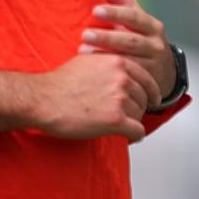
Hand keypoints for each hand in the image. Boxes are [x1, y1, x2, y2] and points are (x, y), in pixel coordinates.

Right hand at [0, 53, 156, 140]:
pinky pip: (137, 130)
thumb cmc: (59, 83)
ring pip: (140, 114)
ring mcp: (120, 98)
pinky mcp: (115, 119)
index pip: (146, 77)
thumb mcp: (88, 60)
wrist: (44, 99)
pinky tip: (130, 138)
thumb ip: (108, 62)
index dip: (151, 90)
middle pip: (144, 97)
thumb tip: (115, 68)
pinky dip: (136, 136)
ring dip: (133, 122)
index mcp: (118, 62)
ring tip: (123, 128)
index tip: (154, 99)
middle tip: (131, 117)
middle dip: (139, 108)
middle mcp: (122, 78)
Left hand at [79, 0, 173, 104]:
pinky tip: (95, 72)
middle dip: (107, 37)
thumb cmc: (140, 35)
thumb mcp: (129, 12)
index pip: (134, 16)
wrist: (163, 69)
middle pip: (131, 39)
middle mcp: (155, 42)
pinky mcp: (147, 81)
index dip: (115, 13)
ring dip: (105, 56)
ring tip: (83, 51)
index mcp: (150, 24)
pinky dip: (113, 74)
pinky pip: (130, 77)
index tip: (95, 11)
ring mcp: (153, 63)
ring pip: (130, 59)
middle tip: (85, 34)